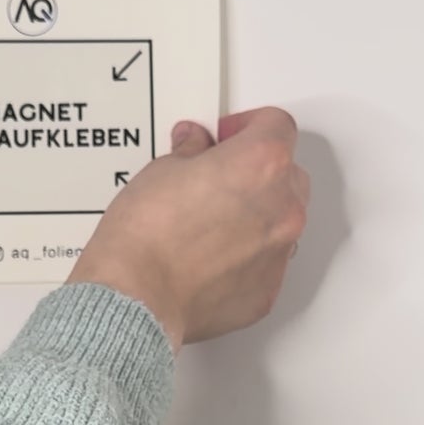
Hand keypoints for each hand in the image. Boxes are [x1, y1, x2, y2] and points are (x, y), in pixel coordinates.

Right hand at [68, 108, 309, 350]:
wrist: (135, 298)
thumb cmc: (145, 238)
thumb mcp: (160, 171)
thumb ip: (191, 153)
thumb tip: (195, 148)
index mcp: (262, 163)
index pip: (276, 126)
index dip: (248, 127)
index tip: (227, 136)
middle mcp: (283, 207)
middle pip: (287, 174)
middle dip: (257, 172)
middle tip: (218, 179)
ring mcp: (280, 252)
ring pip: (281, 221)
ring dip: (256, 215)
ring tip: (212, 224)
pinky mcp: (268, 290)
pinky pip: (266, 263)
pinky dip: (246, 257)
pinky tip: (210, 260)